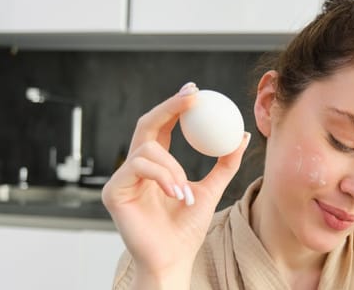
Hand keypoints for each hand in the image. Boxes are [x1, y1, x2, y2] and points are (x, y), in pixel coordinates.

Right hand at [101, 82, 250, 286]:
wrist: (174, 260)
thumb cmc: (186, 231)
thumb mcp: (212, 190)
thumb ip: (225, 164)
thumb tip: (241, 136)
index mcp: (156, 164)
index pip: (163, 126)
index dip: (176, 107)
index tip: (196, 92)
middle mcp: (135, 168)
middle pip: (146, 124)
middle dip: (170, 107)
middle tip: (193, 97)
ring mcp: (121, 179)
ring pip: (148, 149)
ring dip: (174, 167)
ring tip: (185, 192)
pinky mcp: (113, 192)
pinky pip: (138, 167)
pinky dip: (163, 177)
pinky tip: (177, 195)